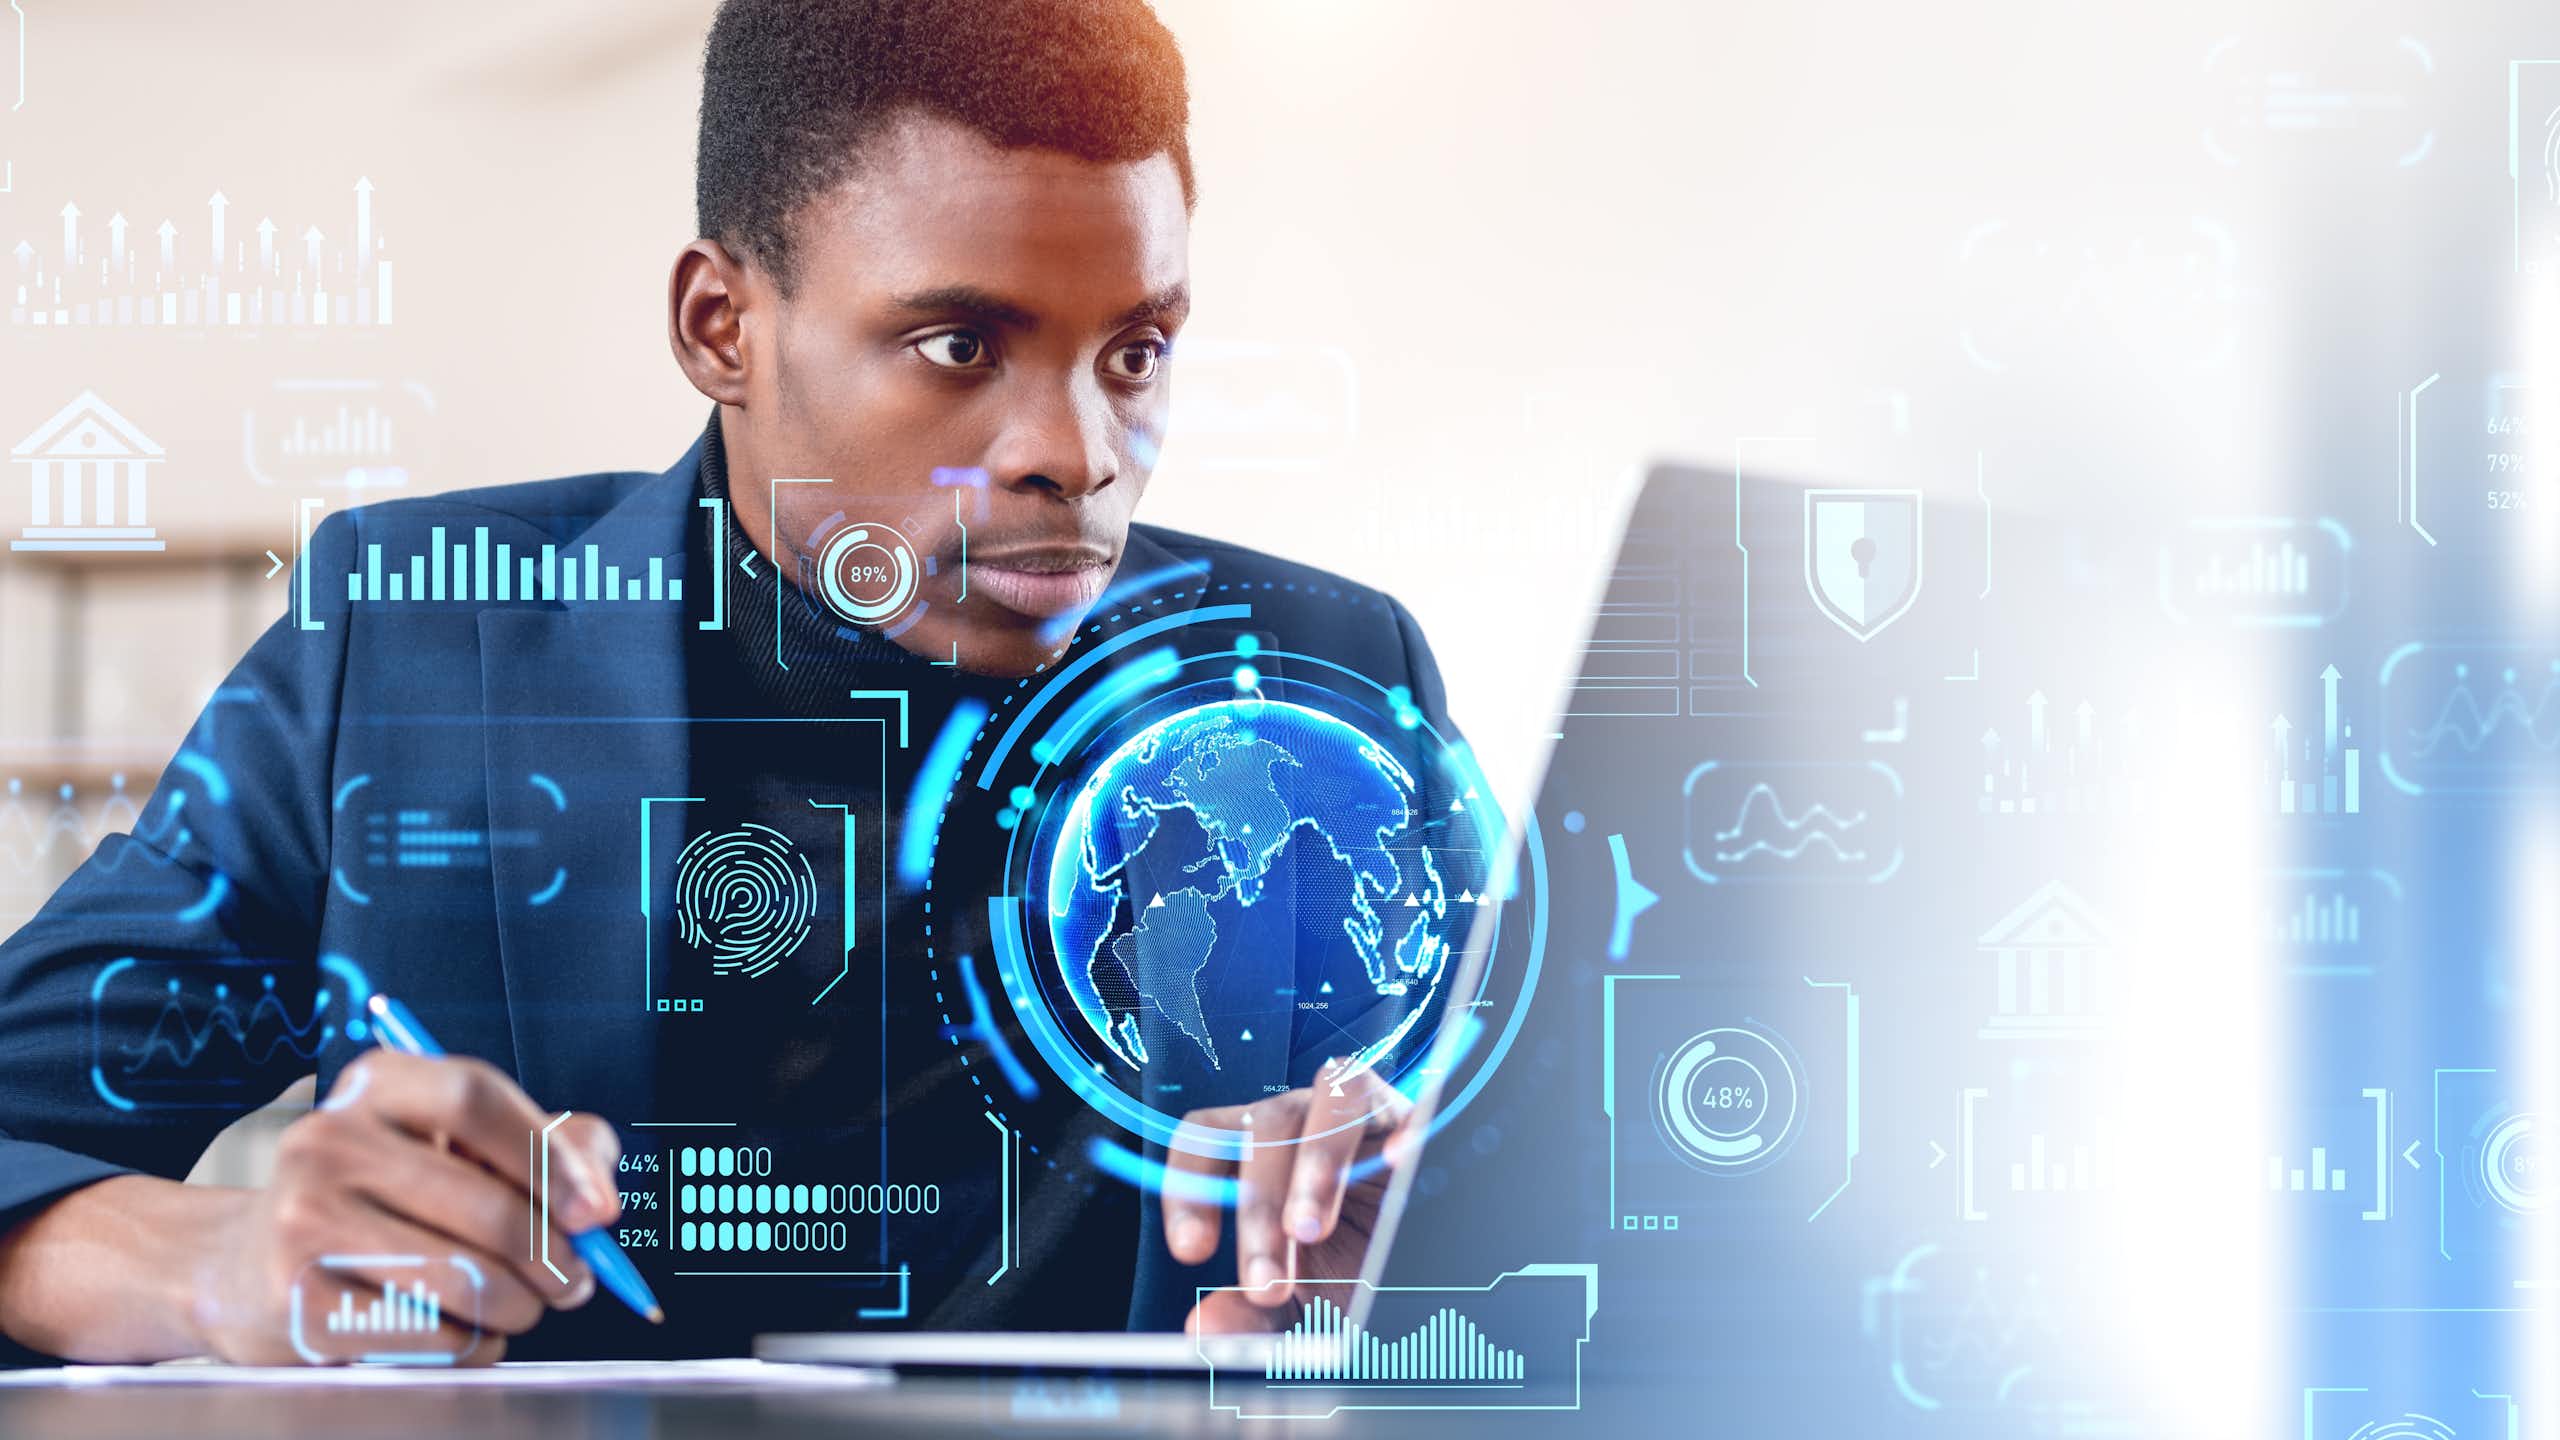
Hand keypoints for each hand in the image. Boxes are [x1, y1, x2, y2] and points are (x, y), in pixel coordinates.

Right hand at [186, 1050, 620, 1363]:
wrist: (245, 1264)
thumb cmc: (381, 1197)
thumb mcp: (459, 1146)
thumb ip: (550, 1147)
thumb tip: (599, 1199)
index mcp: (379, 1084)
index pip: (476, 1100)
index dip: (551, 1159)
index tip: (599, 1212)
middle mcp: (329, 1140)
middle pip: (484, 1205)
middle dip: (554, 1256)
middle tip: (576, 1280)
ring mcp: (302, 1219)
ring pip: (463, 1278)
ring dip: (517, 1305)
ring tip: (520, 1304)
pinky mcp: (295, 1298)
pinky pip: (426, 1334)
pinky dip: (467, 1341)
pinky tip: (458, 1326)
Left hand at [1162, 1060, 1419, 1333]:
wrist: (1426, 1271)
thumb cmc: (1359, 1277)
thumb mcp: (1306, 1309)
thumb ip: (1255, 1320)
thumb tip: (1203, 1326)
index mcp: (1261, 1162)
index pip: (1204, 1140)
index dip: (1187, 1186)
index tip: (1191, 1252)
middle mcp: (1300, 1127)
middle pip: (1260, 1131)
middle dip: (1257, 1211)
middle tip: (1267, 1280)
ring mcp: (1351, 1114)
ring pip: (1316, 1102)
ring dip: (1311, 1165)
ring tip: (1309, 1227)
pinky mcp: (1402, 1112)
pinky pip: (1379, 1096)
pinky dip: (1387, 1123)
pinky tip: (1398, 1162)